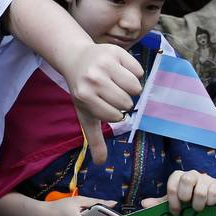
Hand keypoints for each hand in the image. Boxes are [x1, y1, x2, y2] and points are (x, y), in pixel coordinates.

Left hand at [61, 42, 143, 164]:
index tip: (104, 104)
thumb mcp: (86, 114)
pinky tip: (119, 70)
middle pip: (127, 102)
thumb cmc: (84, 91)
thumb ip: (94, 139)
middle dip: (123, 100)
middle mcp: (93, 79)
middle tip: (110, 92)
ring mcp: (104, 64)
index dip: (114, 113)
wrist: (76, 59)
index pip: (115, 115)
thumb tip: (101, 163)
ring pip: (136, 87)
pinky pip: (138, 71)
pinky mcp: (116, 52)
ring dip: (131, 88)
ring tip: (116, 83)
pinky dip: (134, 73)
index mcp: (85, 96)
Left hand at [141, 170, 215, 213]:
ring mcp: (206, 178)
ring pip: (200, 188)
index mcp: (178, 177)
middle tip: (188, 206)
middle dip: (185, 196)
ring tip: (199, 209)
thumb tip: (144, 203)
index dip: (172, 199)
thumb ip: (160, 203)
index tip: (175, 211)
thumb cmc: (189, 200)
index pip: (172, 184)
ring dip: (198, 203)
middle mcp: (192, 175)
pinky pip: (215, 189)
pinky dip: (211, 200)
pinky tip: (211, 205)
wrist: (211, 200)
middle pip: (186, 179)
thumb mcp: (174, 201)